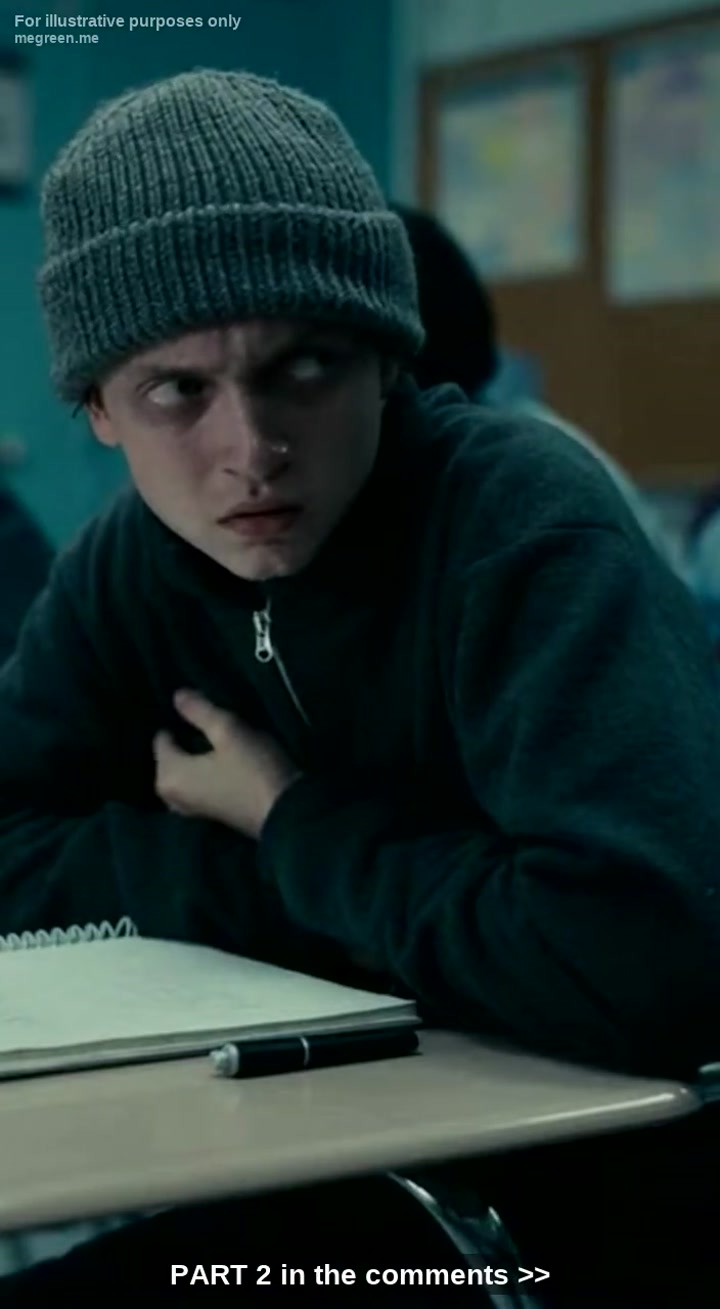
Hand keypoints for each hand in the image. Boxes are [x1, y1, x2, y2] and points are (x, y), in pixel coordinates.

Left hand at [153, 689, 301, 838]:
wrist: (287, 814)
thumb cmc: (254, 769)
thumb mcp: (229, 730)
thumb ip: (200, 711)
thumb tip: (177, 695)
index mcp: (168, 775)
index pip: (162, 739)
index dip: (179, 722)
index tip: (202, 713)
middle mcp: (170, 797)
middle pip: (173, 759)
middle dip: (187, 743)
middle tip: (213, 728)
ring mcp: (189, 812)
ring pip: (187, 774)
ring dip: (199, 760)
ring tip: (221, 744)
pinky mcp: (209, 818)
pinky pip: (198, 788)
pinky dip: (207, 775)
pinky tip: (226, 766)